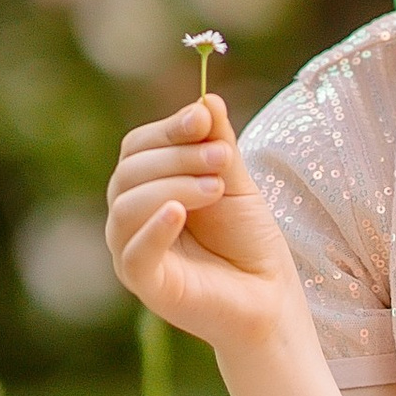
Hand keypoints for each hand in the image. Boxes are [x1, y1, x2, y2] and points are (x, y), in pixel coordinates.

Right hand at [105, 95, 299, 356]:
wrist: (268, 297)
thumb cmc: (248, 240)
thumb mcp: (236, 182)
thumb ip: (218, 144)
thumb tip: (207, 98)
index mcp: (148, 186)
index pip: (138, 146)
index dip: (167, 128)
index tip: (203, 117)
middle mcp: (131, 216)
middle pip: (130, 170)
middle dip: (176, 156)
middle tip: (222, 158)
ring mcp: (133, 251)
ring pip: (126, 206)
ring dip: (172, 185)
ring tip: (216, 187)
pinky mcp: (145, 284)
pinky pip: (133, 253)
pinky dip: (152, 228)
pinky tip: (177, 212)